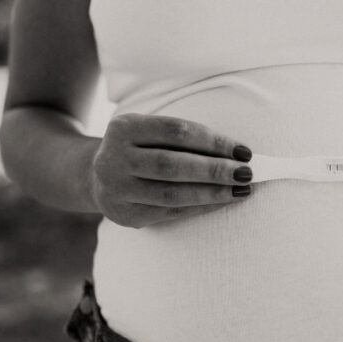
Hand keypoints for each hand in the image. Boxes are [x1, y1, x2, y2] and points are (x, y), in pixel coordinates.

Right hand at [89, 113, 253, 227]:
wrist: (96, 175)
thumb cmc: (140, 148)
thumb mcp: (150, 131)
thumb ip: (185, 138)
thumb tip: (236, 153)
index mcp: (124, 127)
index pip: (177, 131)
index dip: (213, 141)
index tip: (243, 150)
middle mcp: (114, 158)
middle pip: (172, 164)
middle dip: (214, 170)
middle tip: (247, 173)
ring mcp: (116, 189)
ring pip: (171, 193)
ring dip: (212, 193)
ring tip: (241, 190)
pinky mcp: (124, 214)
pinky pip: (169, 213)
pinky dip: (200, 207)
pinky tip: (221, 202)